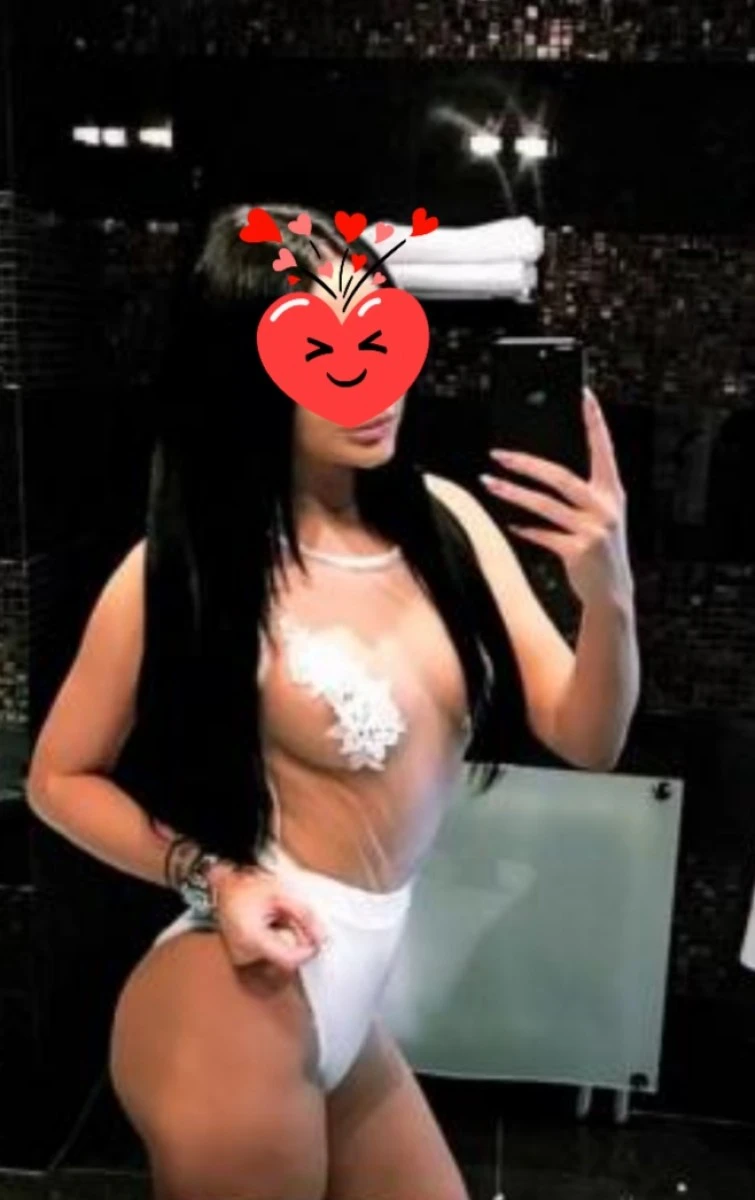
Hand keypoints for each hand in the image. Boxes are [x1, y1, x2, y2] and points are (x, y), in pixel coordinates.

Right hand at [208, 861, 329, 974]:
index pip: (289, 960)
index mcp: (253, 939)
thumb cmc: (248, 888)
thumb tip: (321, 937)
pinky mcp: (242, 959)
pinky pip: (269, 958)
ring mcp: (242, 959)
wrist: (222, 888)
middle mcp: (245, 954)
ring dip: (288, 944)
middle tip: (295, 923)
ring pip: (278, 961)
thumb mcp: (281, 894)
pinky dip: (277, 945)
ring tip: (280, 922)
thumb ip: (304, 915)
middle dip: (298, 944)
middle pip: (286, 962)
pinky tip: (272, 929)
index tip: (315, 941)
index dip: (306, 953)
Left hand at [481, 387, 633, 607]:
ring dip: (513, 493)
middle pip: (560, 476)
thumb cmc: (602, 548)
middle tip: (499, 454)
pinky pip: (544, 534)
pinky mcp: (579, 550)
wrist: (613, 591)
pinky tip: (512, 525)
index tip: (585, 396)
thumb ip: (583, 493)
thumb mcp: (602, 515)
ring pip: (545, 504)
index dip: (595, 421)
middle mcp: (605, 507)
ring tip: (490, 483)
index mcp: (612, 492)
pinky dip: (526, 529)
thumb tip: (545, 469)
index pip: (603, 448)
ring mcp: (593, 529)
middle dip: (526, 463)